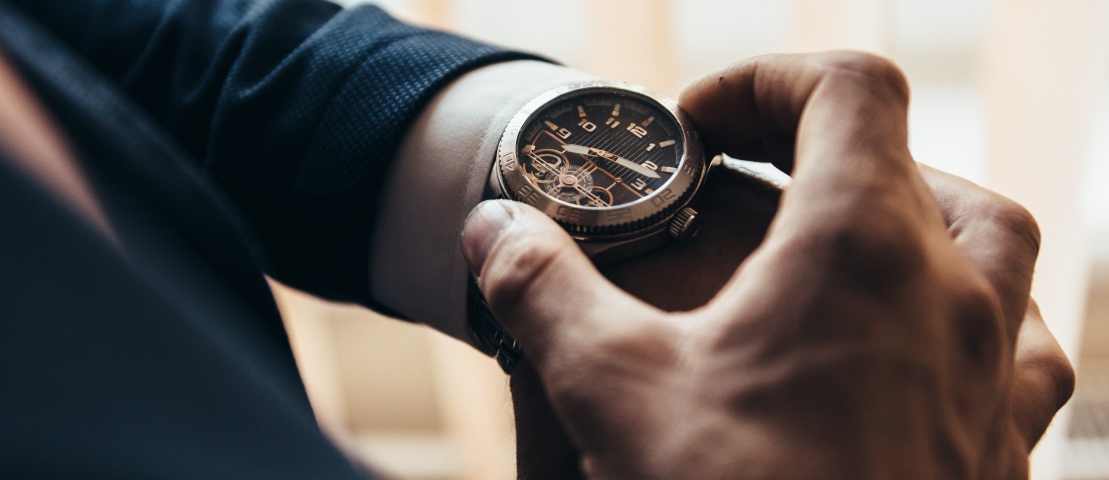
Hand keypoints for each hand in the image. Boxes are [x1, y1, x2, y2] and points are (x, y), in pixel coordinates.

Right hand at [463, 51, 1073, 478]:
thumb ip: (546, 290)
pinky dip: (970, 321)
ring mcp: (993, 375)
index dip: (764, 81)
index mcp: (861, 250)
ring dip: (916, 224)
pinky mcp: (1002, 450)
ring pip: (994, 248)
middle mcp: (952, 298)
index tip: (697, 129)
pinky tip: (909, 359)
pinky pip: (1020, 352)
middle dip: (827, 150)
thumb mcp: (613, 389)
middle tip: (751, 189)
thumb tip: (495, 230)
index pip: (846, 88)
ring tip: (837, 254)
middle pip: (918, 160)